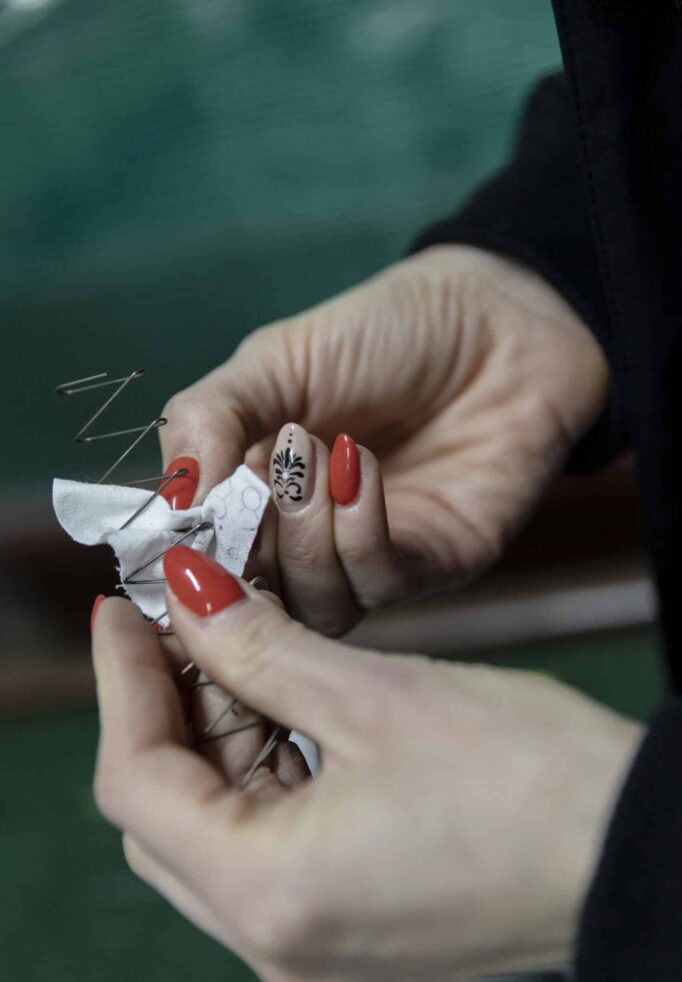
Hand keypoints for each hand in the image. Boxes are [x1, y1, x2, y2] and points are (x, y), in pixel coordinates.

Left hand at [92, 558, 637, 981]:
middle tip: (180, 620)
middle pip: (167, 816)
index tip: (122, 608)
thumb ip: (260, 647)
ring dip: (214, 737)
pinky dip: (260, 774)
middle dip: (165, 707)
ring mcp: (315, 956)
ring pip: (215, 833)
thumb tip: (188, 596)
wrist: (639, 849)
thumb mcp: (378, 695)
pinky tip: (279, 705)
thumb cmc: (530, 780)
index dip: (120, 682)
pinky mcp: (350, 940)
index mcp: (274, 896)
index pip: (137, 784)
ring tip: (234, 648)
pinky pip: (267, 852)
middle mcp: (280, 949)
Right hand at [159, 246, 607, 634]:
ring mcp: (372, 561)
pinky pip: (380, 583)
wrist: (495, 319)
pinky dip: (357, 531)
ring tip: (314, 449)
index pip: (211, 563)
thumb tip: (171, 497)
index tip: (189, 514)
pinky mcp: (434, 566)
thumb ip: (208, 419)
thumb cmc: (382, 334)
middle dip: (249, 541)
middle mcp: (312, 544)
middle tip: (271, 463)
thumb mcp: (274, 362)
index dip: (195, 550)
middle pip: (259, 599)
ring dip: (303, 535)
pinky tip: (359, 465)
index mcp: (260, 501)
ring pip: (316, 606)